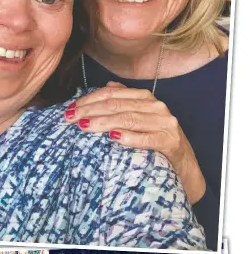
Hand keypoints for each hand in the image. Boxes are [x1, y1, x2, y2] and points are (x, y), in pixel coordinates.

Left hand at [65, 83, 205, 204]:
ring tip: (85, 126)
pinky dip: (129, 137)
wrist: (185, 166)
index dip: (89, 100)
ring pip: (128, 119)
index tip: (70, 110)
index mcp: (145, 98)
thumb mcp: (141, 119)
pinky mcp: (170, 142)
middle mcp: (155, 107)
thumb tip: (107, 87)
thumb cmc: (157, 142)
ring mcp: (164, 124)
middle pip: (117, 105)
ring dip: (104, 122)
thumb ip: (125, 102)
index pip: (112, 94)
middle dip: (90, 111)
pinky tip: (114, 138)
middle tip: (71, 119)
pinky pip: (147, 138)